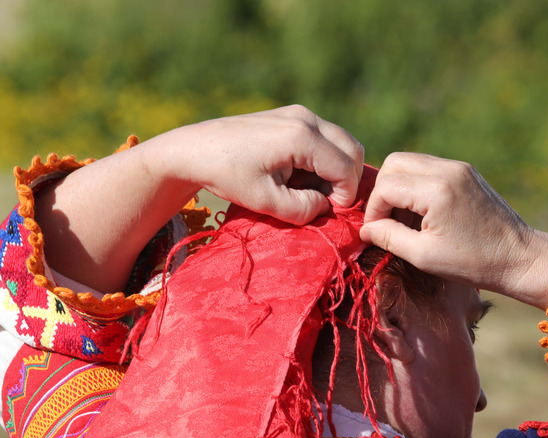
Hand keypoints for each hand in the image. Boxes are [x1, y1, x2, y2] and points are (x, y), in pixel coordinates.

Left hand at [37, 105, 363, 292]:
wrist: (194, 149)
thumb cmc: (227, 176)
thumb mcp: (265, 201)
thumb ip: (302, 209)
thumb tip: (325, 207)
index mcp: (302, 137)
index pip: (347, 169)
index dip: (344, 197)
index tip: (324, 213)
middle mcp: (306, 118)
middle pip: (352, 150)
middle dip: (346, 181)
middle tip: (323, 203)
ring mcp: (300, 113)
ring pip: (342, 143)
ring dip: (335, 170)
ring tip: (308, 190)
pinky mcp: (292, 115)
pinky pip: (325, 138)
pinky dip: (323, 159)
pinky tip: (298, 176)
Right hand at [360, 153, 547, 308]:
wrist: (519, 257)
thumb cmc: (473, 263)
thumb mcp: (424, 256)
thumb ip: (389, 237)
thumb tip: (364, 229)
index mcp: (436, 190)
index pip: (385, 186)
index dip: (374, 210)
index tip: (376, 233)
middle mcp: (447, 170)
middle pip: (394, 163)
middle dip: (383, 191)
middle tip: (387, 220)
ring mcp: (459, 167)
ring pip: (410, 162)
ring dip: (399, 187)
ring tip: (405, 219)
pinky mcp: (466, 171)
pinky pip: (429, 168)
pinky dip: (417, 185)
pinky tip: (423, 213)